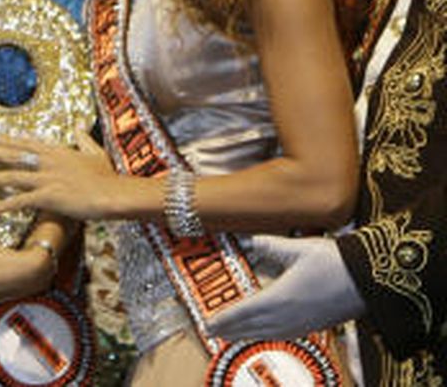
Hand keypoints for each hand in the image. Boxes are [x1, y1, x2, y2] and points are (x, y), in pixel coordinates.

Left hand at [0, 126, 128, 220]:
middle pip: (13, 154)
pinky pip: (19, 202)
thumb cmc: (109, 176)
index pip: (26, 143)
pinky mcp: (48, 197)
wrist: (114, 194)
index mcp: (57, 151)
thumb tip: (77, 124)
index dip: (7, 140)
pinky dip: (2, 207)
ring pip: (11, 176)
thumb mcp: (95, 152)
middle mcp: (47, 161)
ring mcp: (46, 179)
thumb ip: (82, 138)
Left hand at [207, 236, 365, 340]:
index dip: (223, 319)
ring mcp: (302, 324)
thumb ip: (270, 246)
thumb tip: (249, 240)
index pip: (244, 312)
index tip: (207, 323)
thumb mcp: (298, 249)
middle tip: (209, 331)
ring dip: (245, 335)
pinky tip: (262, 334)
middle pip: (251, 327)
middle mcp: (288, 316)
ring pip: (266, 334)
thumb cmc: (334, 262)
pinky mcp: (314, 326)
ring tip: (229, 335)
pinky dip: (265, 336)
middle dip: (229, 330)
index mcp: (280, 297)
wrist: (369, 280)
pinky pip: (282, 335)